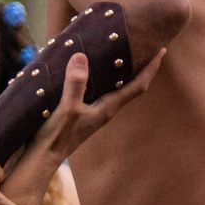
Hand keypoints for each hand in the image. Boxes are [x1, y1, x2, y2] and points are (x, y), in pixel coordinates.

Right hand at [39, 44, 165, 158]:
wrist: (42, 158)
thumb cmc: (57, 137)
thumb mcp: (67, 108)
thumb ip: (75, 84)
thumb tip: (81, 57)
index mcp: (108, 108)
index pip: (137, 86)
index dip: (150, 69)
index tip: (161, 51)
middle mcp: (105, 109)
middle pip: (130, 85)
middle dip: (140, 66)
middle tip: (146, 45)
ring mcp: (93, 111)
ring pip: (115, 87)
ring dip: (121, 70)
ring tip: (122, 51)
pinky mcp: (81, 111)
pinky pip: (99, 89)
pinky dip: (102, 75)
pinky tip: (91, 67)